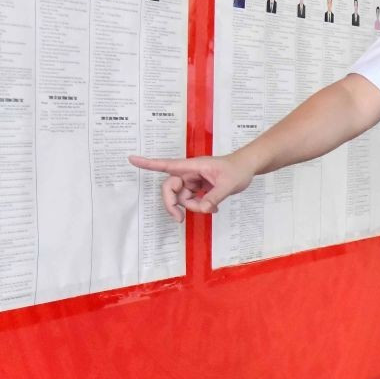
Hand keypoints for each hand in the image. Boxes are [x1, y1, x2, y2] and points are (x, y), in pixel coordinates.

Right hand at [129, 152, 252, 220]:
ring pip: (182, 198)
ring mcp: (193, 181)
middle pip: (170, 189)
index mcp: (192, 166)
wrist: (248, 167)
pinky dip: (199, 206)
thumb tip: (202, 209)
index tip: (131, 159)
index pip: (166, 165)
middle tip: (179, 219)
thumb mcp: (228, 184)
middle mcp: (189, 173)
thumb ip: (214, 197)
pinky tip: (213, 208)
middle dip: (172, 204)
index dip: (148, 164)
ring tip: (212, 207)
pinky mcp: (198, 187)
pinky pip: (191, 200)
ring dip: (192, 207)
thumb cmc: (238, 169)